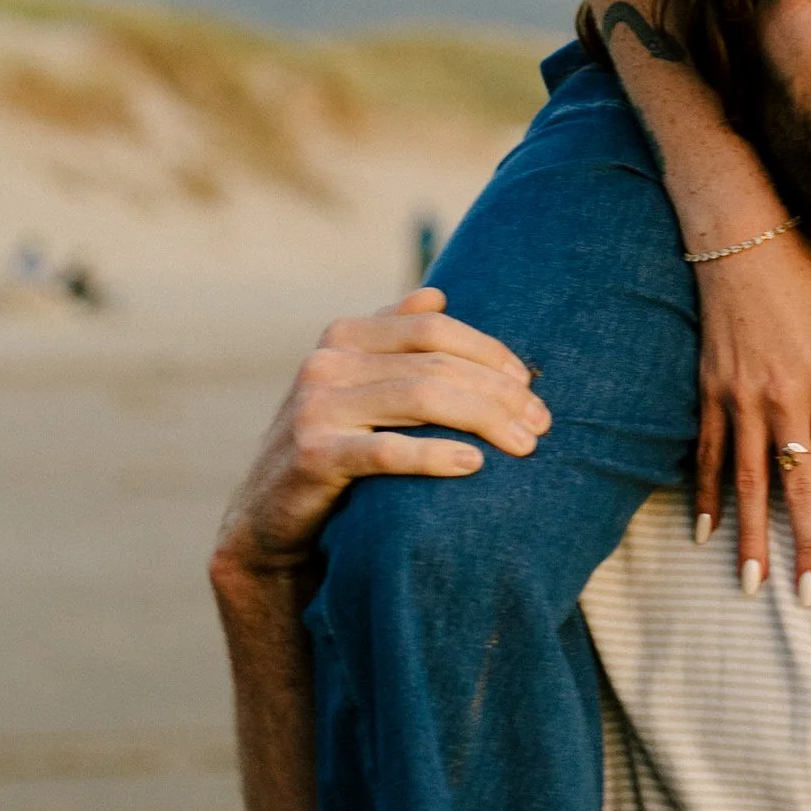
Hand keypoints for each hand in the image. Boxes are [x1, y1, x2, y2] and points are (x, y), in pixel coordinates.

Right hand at [212, 290, 549, 573]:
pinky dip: (437, 455)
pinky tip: (474, 465)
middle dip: (499, 392)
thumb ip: (391, 339)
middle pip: (437, 363)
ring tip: (525, 446)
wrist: (269, 517)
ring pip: (423, 398)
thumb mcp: (357, 388)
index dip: (489, 352)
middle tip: (541, 424)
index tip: (529, 383)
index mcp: (343, 336)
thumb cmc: (331, 448)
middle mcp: (326, 362)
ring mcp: (316, 407)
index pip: (434, 328)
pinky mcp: (312, 455)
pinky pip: (389, 450)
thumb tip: (436, 293)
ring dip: (485, 420)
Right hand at [692, 232, 810, 599]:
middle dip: (805, 546)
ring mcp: (742, 400)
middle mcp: (785, 401)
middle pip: (799, 486)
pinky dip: (706, 495)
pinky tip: (705, 533)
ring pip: (751, 481)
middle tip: (810, 597)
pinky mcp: (711, 393)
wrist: (746, 246)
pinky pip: (709, 454)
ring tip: (752, 582)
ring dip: (752, 536)